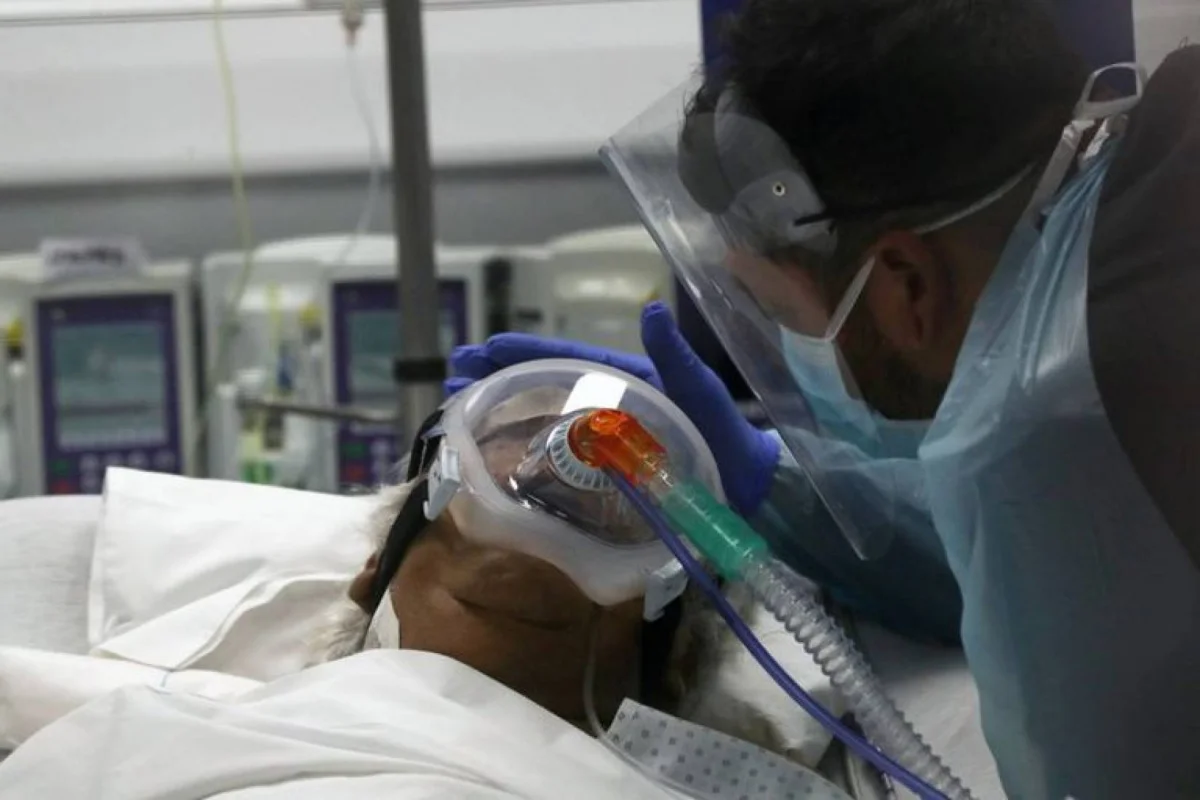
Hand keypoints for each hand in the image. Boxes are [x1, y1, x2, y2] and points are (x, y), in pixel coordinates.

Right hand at [447, 302, 779, 516]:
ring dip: (503, 412)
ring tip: (458, 410)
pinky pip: (557, 457)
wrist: (748, 488)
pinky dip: (524, 451)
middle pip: (546, 386)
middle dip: (500, 378)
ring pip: (545, 419)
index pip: (568, 360)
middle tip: (454, 377)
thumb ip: (676, 357)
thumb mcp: (700, 392)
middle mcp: (610, 406)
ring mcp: (606, 440)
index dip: (526, 353)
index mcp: (628, 380)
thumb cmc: (727, 436)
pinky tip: (494, 457)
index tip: (485, 347)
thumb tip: (651, 310)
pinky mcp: (605, 473)